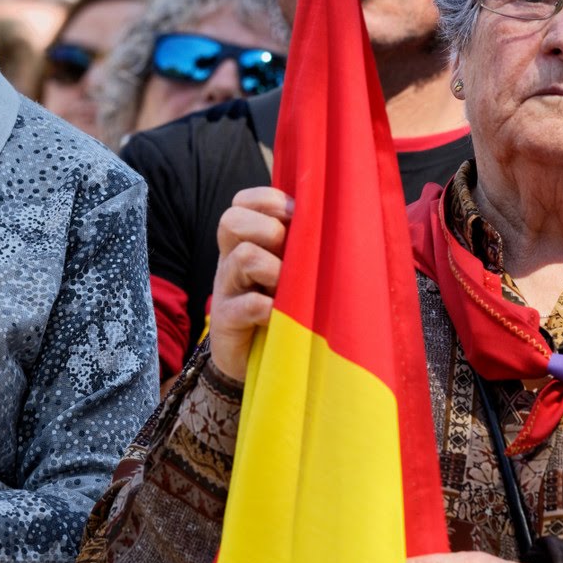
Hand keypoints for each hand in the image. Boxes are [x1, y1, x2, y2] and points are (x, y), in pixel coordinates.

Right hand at [209, 186, 291, 382]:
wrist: (252, 360)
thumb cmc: (279, 308)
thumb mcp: (288, 271)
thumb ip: (299, 245)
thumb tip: (336, 218)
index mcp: (244, 241)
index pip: (243, 202)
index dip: (270, 202)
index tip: (297, 217)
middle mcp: (230, 259)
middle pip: (232, 219)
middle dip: (268, 229)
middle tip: (288, 253)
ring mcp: (226, 289)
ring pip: (242, 256)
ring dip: (273, 268)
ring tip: (286, 289)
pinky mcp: (226, 320)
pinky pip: (243, 305)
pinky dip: (265, 306)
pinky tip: (277, 315)